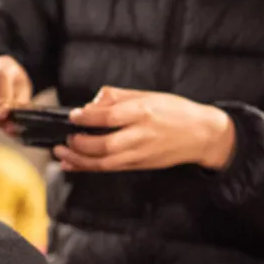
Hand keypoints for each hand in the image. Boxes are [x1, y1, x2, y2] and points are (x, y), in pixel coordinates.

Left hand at [55, 87, 235, 172]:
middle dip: (81, 144)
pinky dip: (89, 168)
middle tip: (67, 138)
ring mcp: (141, 153)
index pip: (110, 116)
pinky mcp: (141, 165)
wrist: (202, 134)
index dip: (87, 117)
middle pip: (105, 144)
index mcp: (144, 112)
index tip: (73, 115)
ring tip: (61, 153)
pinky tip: (74, 164)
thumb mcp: (149, 95)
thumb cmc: (175, 111)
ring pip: (105, 162)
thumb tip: (93, 102)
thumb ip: (119, 97)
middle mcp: (142, 134)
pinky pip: (111, 169)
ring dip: (80, 160)